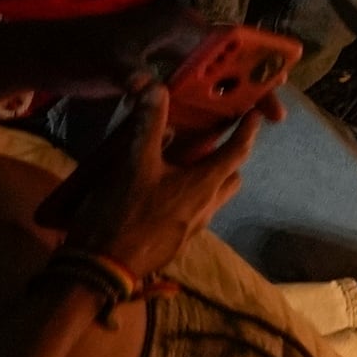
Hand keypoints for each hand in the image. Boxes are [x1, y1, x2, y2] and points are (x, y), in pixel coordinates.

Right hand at [50, 73, 257, 277]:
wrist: (102, 269)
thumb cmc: (122, 213)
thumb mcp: (133, 163)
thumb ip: (148, 125)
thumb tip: (157, 88)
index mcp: (204, 185)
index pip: (238, 152)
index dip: (248, 131)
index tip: (255, 114)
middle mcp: (206, 207)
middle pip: (230, 178)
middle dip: (227, 159)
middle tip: (211, 141)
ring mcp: (192, 229)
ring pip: (212, 198)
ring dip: (205, 180)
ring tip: (180, 165)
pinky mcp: (175, 243)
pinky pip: (192, 214)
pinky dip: (186, 198)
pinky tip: (160, 193)